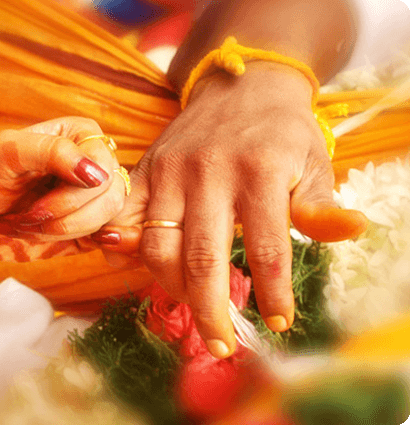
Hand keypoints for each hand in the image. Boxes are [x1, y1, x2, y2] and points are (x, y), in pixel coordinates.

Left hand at [0, 117, 125, 260]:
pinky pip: (104, 239)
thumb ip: (51, 151)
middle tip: (25, 217)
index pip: (103, 164)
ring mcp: (92, 197)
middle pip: (109, 196)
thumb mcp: (6, 151)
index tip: (36, 203)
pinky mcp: (88, 226)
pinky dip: (75, 242)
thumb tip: (97, 175)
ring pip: (106, 220)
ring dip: (61, 230)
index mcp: (80, 136)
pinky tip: (47, 237)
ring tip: (26, 225)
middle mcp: (92, 164)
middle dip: (61, 214)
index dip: (74, 192)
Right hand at [95, 62, 367, 357]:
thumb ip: (321, 204)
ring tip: (193, 304)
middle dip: (210, 311)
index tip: (278, 322)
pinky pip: (124, 217)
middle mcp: (209, 172)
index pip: (267, 247)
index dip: (272, 294)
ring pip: (158, 247)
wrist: (241, 85)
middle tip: (220, 345)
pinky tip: (134, 268)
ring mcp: (171, 171)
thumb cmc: (281, 131)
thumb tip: (355, 231)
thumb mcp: (313, 161)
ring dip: (172, 288)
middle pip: (202, 259)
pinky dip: (124, 248)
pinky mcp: (146, 170)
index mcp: (260, 171)